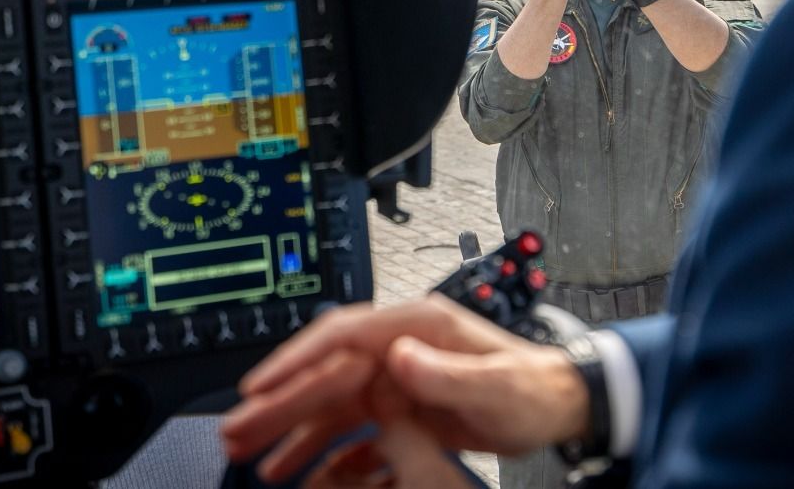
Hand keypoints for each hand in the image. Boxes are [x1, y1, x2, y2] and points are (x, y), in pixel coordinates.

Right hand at [221, 296, 587, 482]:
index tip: (260, 386)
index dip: (297, 359)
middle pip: (325, 369)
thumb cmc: (533, 389)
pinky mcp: (397, 404)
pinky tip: (290, 466)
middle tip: (237, 428)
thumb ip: (447, 372)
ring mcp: (395, 374)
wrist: (556, 404)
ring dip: (287, 425)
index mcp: (417, 327)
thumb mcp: (496, 385)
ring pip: (327, 399)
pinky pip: (346, 423)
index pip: (342, 337)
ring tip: (249, 453)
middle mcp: (398, 346)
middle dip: (278, 399)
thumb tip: (399, 355)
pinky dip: (316, 444)